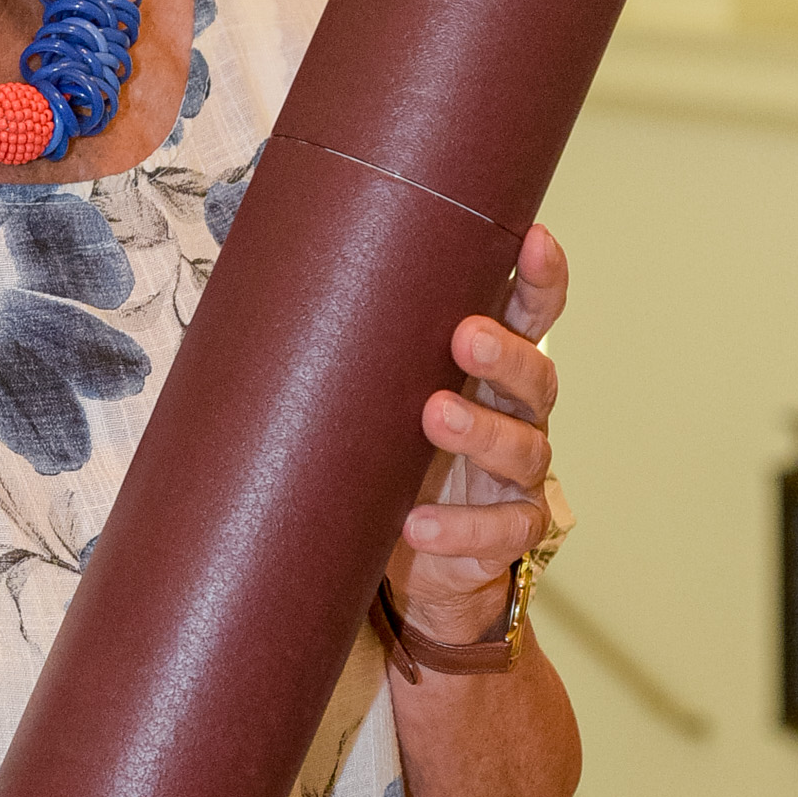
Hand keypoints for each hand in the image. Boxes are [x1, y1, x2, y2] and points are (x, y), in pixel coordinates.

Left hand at [385, 221, 566, 648]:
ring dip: (482, 431)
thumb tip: (256, 284)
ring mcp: (516, 479)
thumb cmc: (382, 454)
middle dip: (506, 354)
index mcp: (488, 369)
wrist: (396, 557)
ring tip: (434, 415)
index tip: (533, 239)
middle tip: (464, 336)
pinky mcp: (504, 535)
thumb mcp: (368, 396)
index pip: (530, 314)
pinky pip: (501, 532)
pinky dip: (462, 527)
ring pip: (524, 450)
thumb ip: (347, 348)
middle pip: (536, 377)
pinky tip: (419, 524)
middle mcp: (515, 416)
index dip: (541, 277)